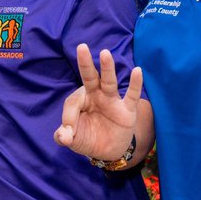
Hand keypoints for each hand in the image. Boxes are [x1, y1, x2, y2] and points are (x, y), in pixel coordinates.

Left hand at [54, 44, 141, 161]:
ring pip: (109, 82)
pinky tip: (138, 71)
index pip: (73, 100)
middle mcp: (97, 96)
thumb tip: (63, 136)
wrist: (108, 152)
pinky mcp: (127, 111)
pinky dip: (135, 84)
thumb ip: (62, 136)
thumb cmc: (88, 138)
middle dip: (85, 63)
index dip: (69, 115)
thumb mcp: (72, 139)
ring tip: (104, 53)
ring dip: (107, 68)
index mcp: (82, 100)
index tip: (68, 131)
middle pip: (90, 77)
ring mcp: (112, 101)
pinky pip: (132, 95)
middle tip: (81, 47)